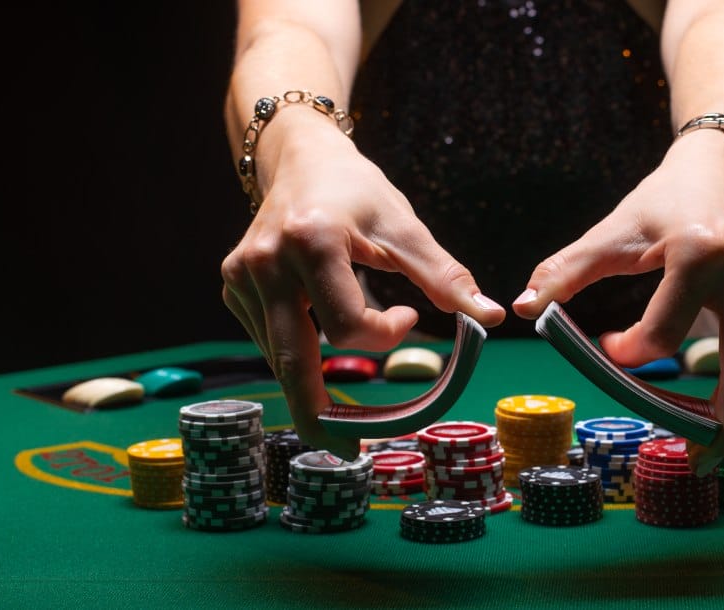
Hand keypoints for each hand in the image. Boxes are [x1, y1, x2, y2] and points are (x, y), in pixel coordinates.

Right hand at [221, 111, 504, 454]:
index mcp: (310, 243)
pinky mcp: (232, 286)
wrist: (300, 158)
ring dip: (312, 376)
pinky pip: (268, 337)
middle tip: (343, 449)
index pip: (347, 326)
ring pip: (280, 353)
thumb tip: (490, 316)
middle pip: (293, 358)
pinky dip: (296, 351)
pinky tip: (313, 330)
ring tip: (337, 396)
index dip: (385, 335)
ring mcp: (241, 278)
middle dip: (316, 410)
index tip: (408, 315)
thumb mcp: (404, 225)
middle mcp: (264, 264)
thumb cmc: (358, 190)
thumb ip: (444, 275)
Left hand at [513, 129, 723, 472]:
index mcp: (701, 253)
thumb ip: (567, 270)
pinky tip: (720, 360)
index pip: (663, 335)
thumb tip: (525, 308)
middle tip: (700, 462)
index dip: (631, 352)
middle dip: (723, 427)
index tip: (613, 347)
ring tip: (704, 424)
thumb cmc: (662, 201)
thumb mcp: (613, 230)